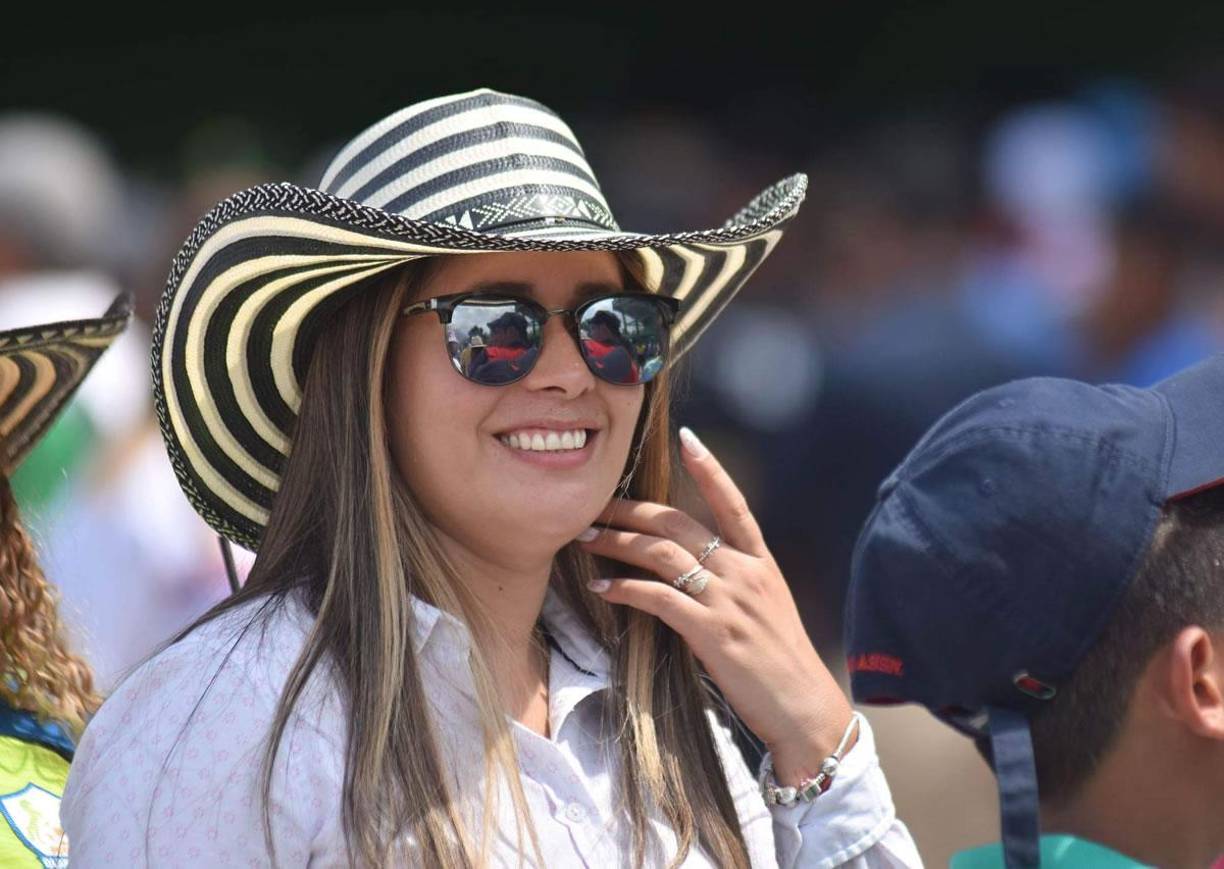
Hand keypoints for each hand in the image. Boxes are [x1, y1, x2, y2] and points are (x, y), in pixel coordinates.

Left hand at [578, 427, 854, 784]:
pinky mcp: (713, 633)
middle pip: (680, 524)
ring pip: (663, 554)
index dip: (711, 468)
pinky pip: (659, 598)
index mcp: (761, 563)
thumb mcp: (765, 609)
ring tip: (585, 539)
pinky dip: (625, 588)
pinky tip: (602, 587)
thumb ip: (734, 582)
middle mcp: (746, 573)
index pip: (734, 503)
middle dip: (632, 510)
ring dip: (618, 543)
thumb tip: (691, 568)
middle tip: (595, 505)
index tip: (687, 437)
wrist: (805, 710)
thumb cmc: (780, 664)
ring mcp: (730, 601)